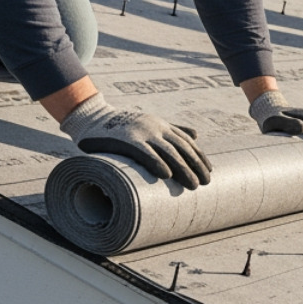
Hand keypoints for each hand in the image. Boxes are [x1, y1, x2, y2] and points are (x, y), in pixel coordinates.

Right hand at [60, 93, 211, 189]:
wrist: (93, 118)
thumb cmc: (124, 126)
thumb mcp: (151, 124)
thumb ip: (173, 129)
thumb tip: (196, 134)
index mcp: (162, 125)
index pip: (186, 142)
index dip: (198, 156)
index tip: (209, 170)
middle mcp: (155, 127)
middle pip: (181, 148)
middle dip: (195, 166)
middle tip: (206, 182)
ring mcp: (141, 132)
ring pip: (167, 152)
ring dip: (182, 169)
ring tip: (193, 185)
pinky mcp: (126, 140)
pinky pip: (144, 152)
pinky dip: (156, 163)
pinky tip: (166, 175)